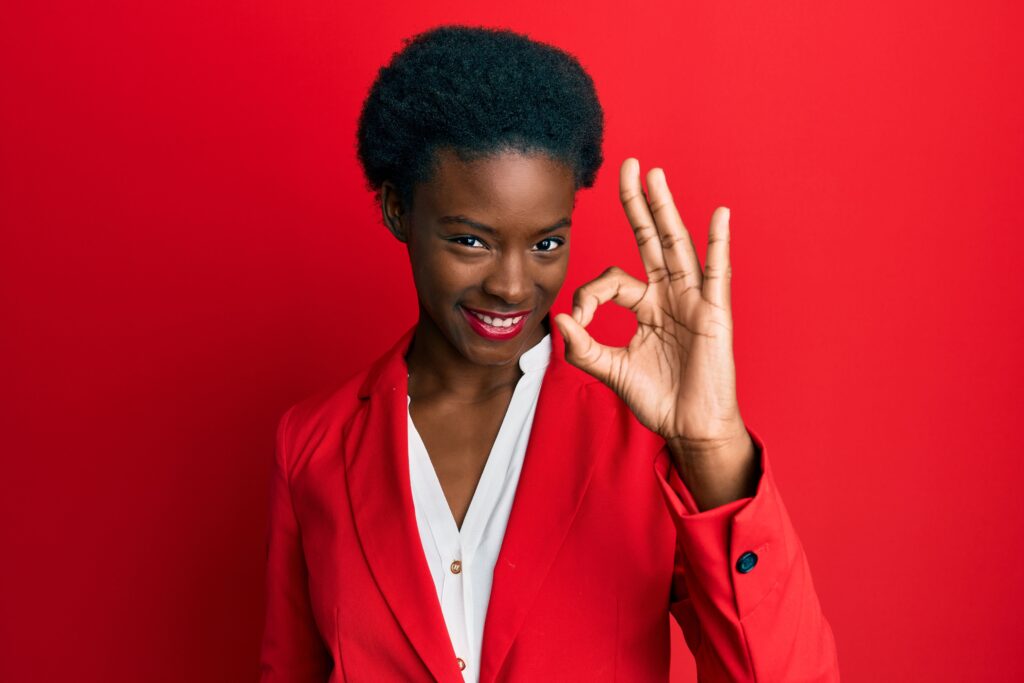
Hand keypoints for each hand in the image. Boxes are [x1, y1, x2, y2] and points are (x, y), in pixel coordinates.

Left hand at [554, 158, 750, 460]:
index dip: (587, 294)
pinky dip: (717, 244)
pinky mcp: (714, 313)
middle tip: (628, 166)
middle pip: (650, 239)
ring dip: (665, 210)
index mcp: (644, 306)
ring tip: (654, 176)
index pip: (610, 279)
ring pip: (676, 245)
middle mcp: (668, 295)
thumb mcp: (611, 371)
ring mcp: (692, 300)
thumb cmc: (658, 399)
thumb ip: (583, 348)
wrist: (690, 427)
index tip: (576, 320)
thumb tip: (557, 321)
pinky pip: (716, 273)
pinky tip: (718, 214)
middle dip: (637, 204)